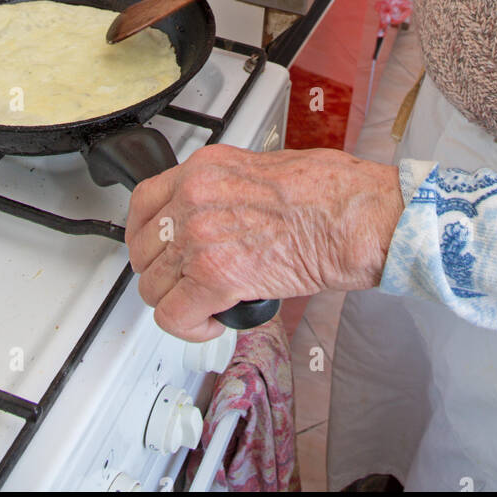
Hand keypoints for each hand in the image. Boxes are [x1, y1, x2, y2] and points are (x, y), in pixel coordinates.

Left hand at [125, 145, 404, 340]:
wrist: (353, 216)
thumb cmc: (328, 193)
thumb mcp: (262, 169)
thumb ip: (225, 191)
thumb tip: (217, 215)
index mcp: (205, 169)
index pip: (143, 202)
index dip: (145, 235)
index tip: (156, 249)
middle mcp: (194, 198)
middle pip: (143, 250)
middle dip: (164, 274)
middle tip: (188, 284)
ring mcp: (199, 237)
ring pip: (154, 288)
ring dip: (177, 303)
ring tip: (206, 305)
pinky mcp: (215, 276)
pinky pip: (174, 316)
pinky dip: (190, 327)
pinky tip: (214, 321)